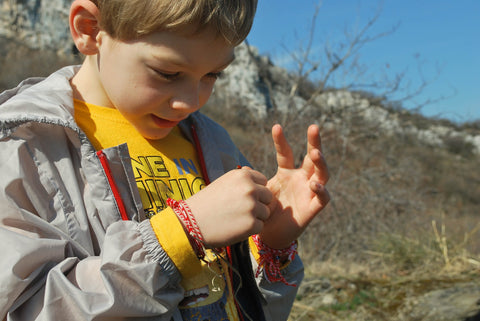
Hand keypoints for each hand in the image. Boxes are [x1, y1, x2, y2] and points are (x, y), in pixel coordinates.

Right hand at [185, 167, 272, 247]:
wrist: (190, 222)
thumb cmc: (207, 202)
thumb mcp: (223, 182)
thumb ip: (240, 178)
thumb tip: (250, 170)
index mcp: (243, 175)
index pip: (263, 181)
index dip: (255, 190)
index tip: (240, 197)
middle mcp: (250, 188)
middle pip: (268, 197)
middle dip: (258, 204)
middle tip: (239, 210)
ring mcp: (252, 206)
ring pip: (265, 212)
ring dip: (254, 217)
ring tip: (235, 218)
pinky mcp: (251, 224)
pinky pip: (260, 226)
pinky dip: (249, 229)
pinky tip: (234, 227)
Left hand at [261, 124, 329, 248]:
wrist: (270, 235)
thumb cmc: (265, 211)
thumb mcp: (259, 192)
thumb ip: (254, 181)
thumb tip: (243, 169)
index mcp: (287, 173)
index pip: (286, 153)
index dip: (281, 140)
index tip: (276, 127)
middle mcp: (301, 179)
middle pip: (312, 158)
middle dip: (314, 142)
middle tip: (314, 127)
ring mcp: (309, 192)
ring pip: (322, 174)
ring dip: (321, 163)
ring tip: (316, 153)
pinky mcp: (313, 208)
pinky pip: (323, 198)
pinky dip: (321, 191)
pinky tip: (314, 184)